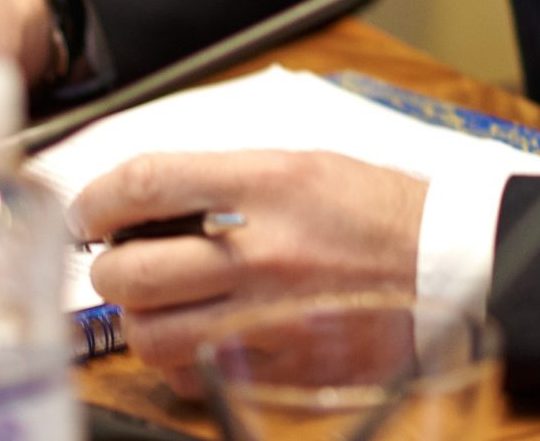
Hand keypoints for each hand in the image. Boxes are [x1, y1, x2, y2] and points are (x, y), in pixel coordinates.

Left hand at [72, 151, 428, 394]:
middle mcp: (261, 249)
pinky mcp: (280, 364)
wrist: (448, 263)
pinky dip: (179, 360)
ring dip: (141, 317)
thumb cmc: (379, 211)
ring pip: (152, 333)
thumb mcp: (304, 166)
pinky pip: (194, 374)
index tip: (90, 213)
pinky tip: (196, 338)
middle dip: (111, 267)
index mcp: (267, 184)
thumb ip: (227, 180)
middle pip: (133, 269)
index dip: (99, 200)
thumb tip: (150, 199)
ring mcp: (268, 314)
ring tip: (157, 303)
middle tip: (121, 262)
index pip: (147, 184)